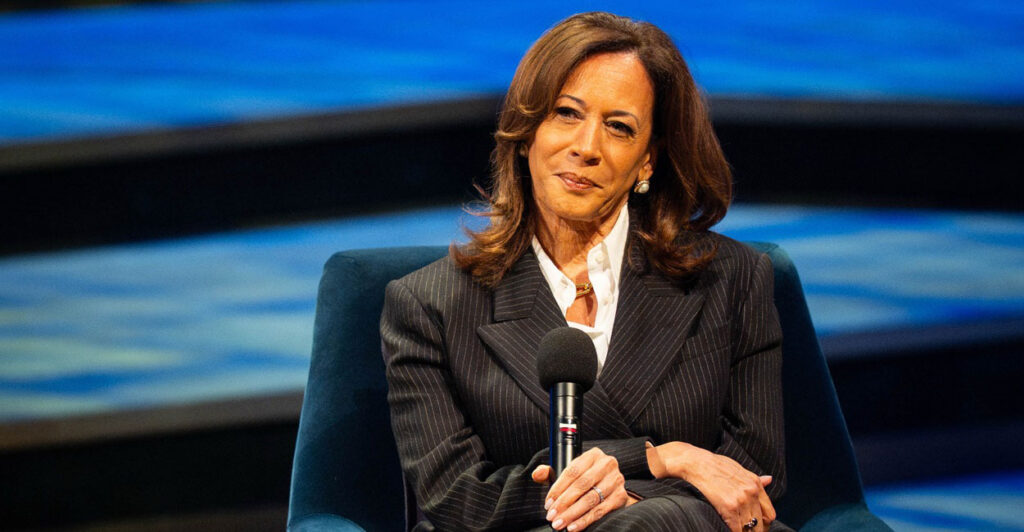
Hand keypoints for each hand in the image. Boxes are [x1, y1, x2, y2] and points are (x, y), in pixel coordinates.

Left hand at [531, 447, 635, 530]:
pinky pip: (600, 510)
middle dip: (564, 503)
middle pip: (582, 485)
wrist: (609, 486)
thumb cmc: (585, 479)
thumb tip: (537, 473)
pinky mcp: (621, 496)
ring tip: (559, 523)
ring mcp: (616, 480)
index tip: (548, 503)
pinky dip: (585, 520)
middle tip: (551, 516)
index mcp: (593, 455)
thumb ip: (550, 472)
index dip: (558, 488)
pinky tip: (574, 526)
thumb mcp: (569, 473)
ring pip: (591, 499)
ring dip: (572, 514)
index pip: (573, 471)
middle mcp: (607, 464)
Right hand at [648, 441, 774, 531]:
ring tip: (736, 530)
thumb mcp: (739, 469)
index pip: (770, 514)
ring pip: (749, 529)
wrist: (696, 463)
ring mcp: (741, 501)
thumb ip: (755, 478)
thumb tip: (769, 479)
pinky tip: (726, 529)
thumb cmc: (714, 465)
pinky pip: (736, 529)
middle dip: (754, 531)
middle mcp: (751, 493)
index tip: (757, 526)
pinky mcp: (729, 508)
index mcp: (755, 485)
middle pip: (760, 524)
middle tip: (745, 531)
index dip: (765, 524)